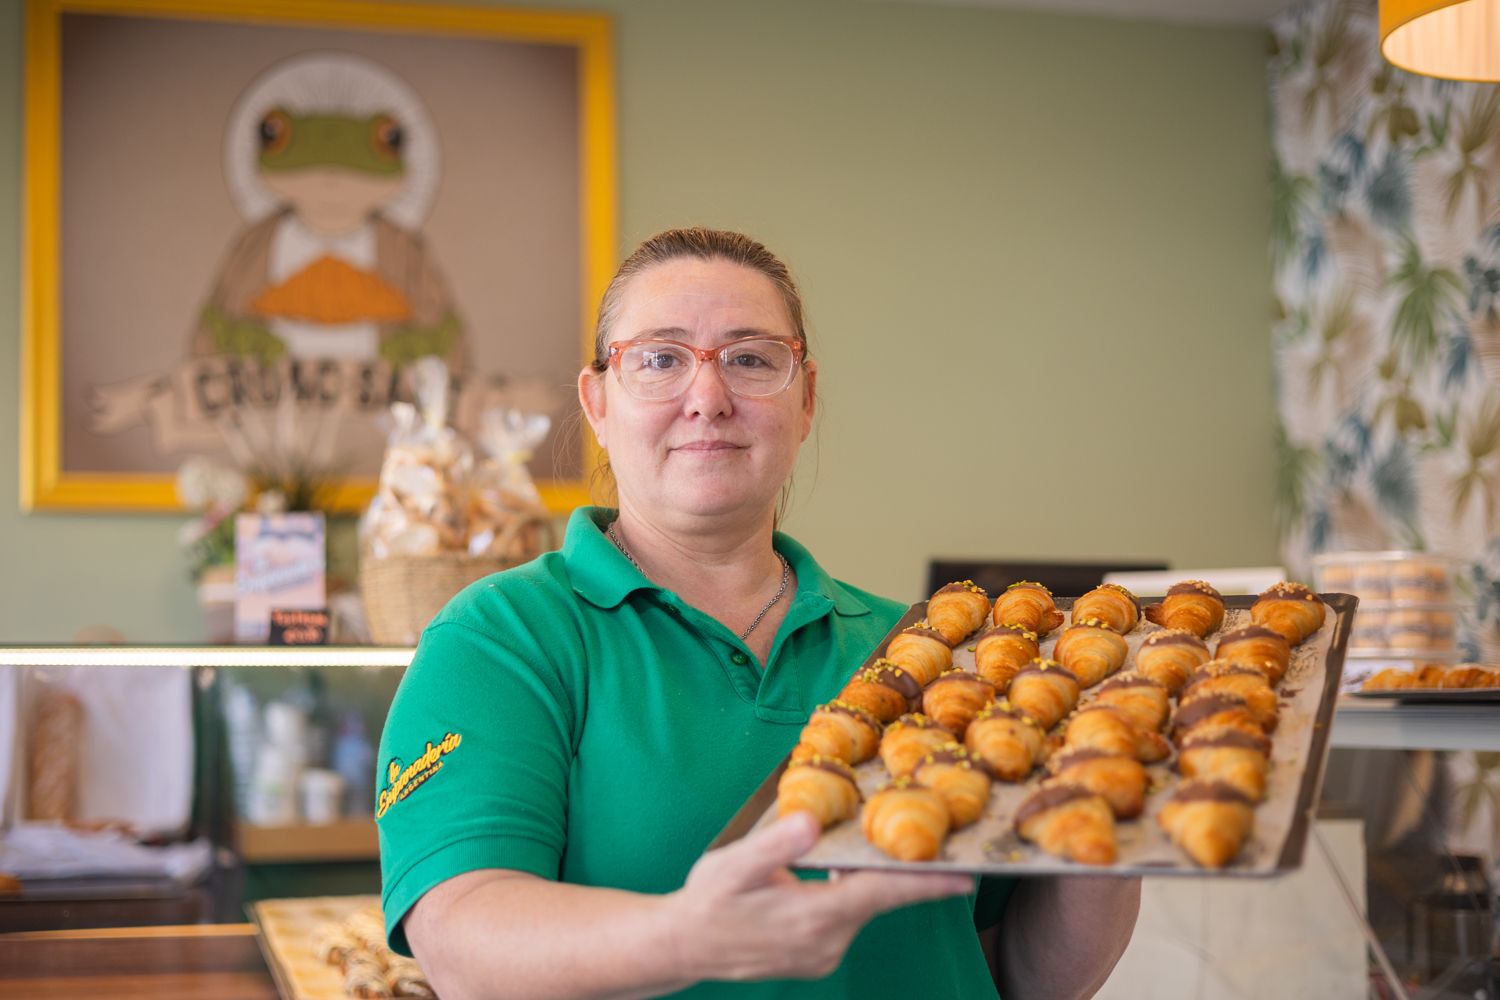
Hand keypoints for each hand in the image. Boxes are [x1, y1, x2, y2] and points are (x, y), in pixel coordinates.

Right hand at [666, 812, 971, 982]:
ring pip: (860, 908)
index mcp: (814, 917)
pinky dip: (847, 896)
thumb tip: (811, 821)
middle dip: (901, 871)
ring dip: (868, 881)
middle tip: (931, 840)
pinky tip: (833, 875)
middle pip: (877, 899)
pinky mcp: (815, 957)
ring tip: (876, 849)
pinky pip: (843, 920)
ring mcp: (822, 954)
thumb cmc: (707, 901)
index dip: (926, 883)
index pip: (883, 894)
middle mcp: (827, 942)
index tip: (966, 877)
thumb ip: (775, 844)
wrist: (682, 947)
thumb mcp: (733, 866)